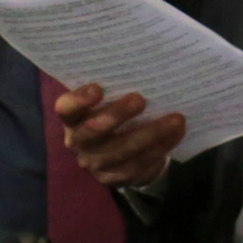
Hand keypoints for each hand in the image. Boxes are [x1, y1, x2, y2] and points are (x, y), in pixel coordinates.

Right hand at [55, 82, 184, 189]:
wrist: (124, 151)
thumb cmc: (116, 112)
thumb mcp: (112, 99)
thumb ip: (117, 87)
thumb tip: (148, 64)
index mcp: (73, 118)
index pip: (66, 108)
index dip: (79, 100)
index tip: (98, 88)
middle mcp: (78, 142)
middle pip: (93, 130)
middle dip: (117, 114)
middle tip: (141, 99)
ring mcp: (95, 163)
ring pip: (122, 150)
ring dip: (151, 133)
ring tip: (176, 119)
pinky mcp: (114, 178)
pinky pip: (139, 164)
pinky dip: (161, 147)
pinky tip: (176, 134)